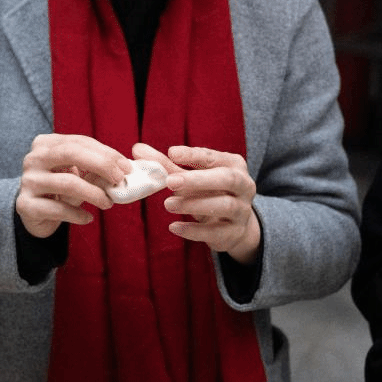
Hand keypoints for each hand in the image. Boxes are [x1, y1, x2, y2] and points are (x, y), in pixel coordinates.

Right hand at [16, 134, 130, 237]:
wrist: (33, 214)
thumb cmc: (60, 189)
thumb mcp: (76, 173)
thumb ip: (95, 168)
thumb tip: (123, 169)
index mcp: (45, 144)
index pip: (80, 142)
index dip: (106, 153)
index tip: (126, 167)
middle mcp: (33, 159)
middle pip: (71, 153)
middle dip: (101, 165)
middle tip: (119, 180)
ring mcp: (28, 181)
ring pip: (67, 183)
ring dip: (93, 194)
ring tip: (108, 203)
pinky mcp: (25, 204)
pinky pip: (58, 208)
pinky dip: (77, 214)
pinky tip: (88, 218)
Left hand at [161, 145, 260, 263]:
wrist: (232, 224)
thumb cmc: (208, 191)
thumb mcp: (190, 175)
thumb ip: (165, 164)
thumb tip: (137, 149)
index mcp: (233, 165)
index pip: (214, 157)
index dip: (193, 155)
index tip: (171, 152)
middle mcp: (244, 185)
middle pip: (227, 179)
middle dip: (198, 179)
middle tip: (170, 182)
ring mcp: (242, 210)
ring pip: (225, 206)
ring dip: (194, 204)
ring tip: (167, 204)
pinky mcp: (235, 232)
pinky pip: (217, 232)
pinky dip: (194, 230)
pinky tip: (174, 227)